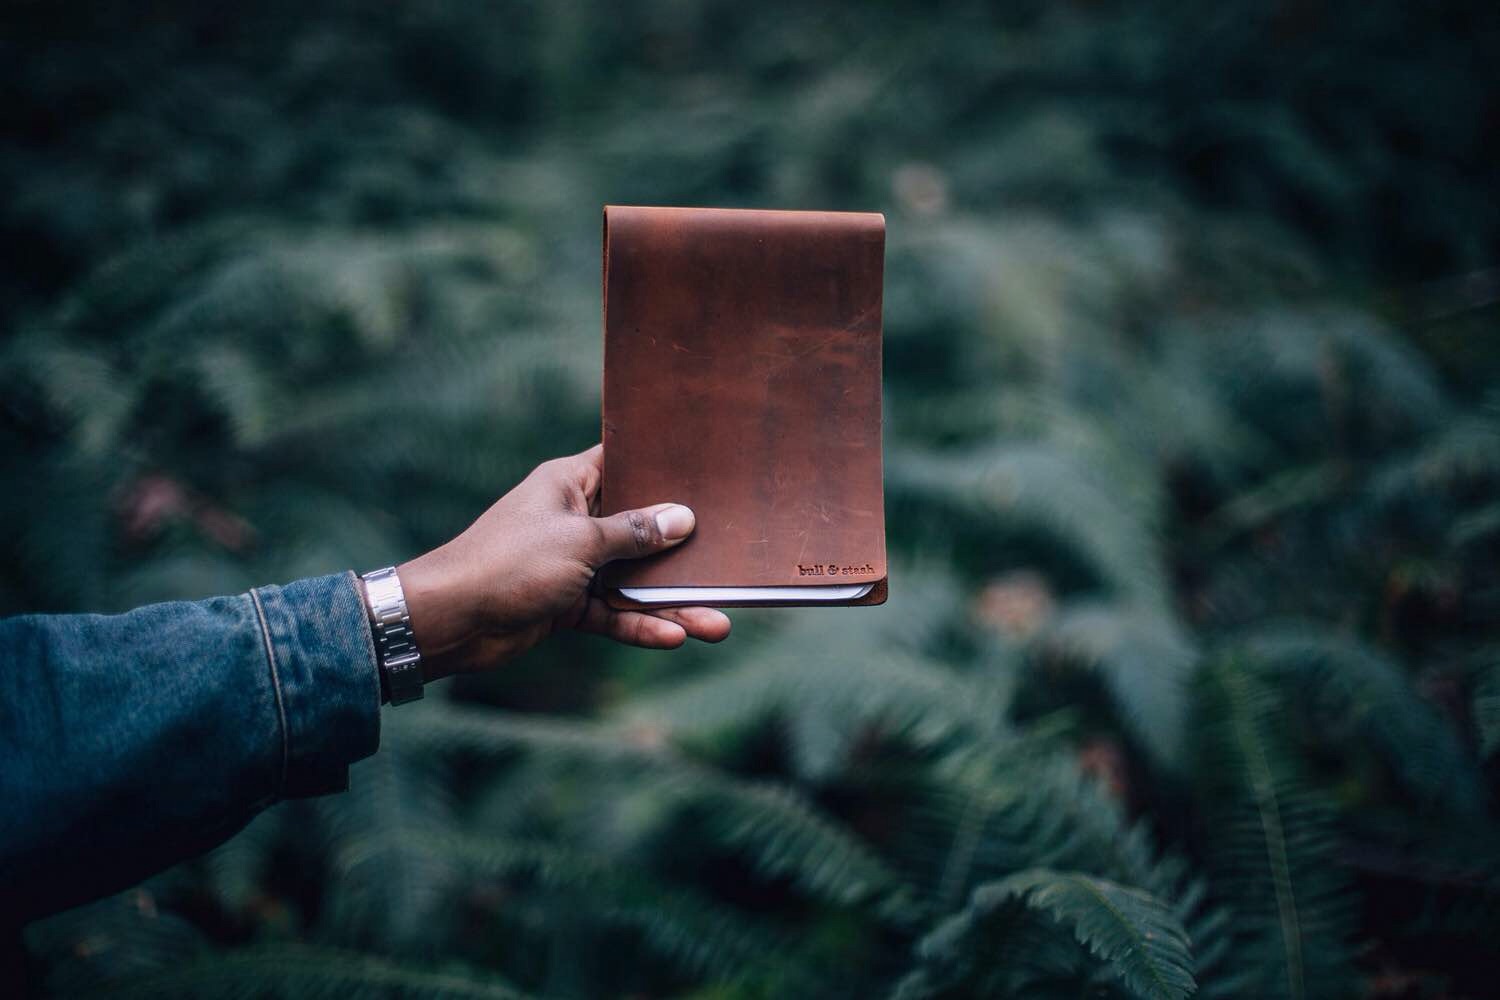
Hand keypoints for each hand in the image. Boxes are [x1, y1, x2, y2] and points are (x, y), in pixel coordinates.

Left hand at [388, 444, 730, 682]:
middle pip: (641, 529)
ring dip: (671, 602)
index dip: (662, 465)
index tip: (708, 468)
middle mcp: (574, 518)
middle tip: (731, 562)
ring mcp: (572, 563)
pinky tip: (674, 637)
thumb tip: (684, 518)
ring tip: (718, 624)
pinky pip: (613, 613)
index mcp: (570, 483)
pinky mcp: (567, 604)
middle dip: (683, 551)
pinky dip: (640, 626)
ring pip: (633, 580)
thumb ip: (635, 532)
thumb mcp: (580, 542)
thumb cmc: (509, 562)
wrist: (452, 620)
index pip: (624, 463)